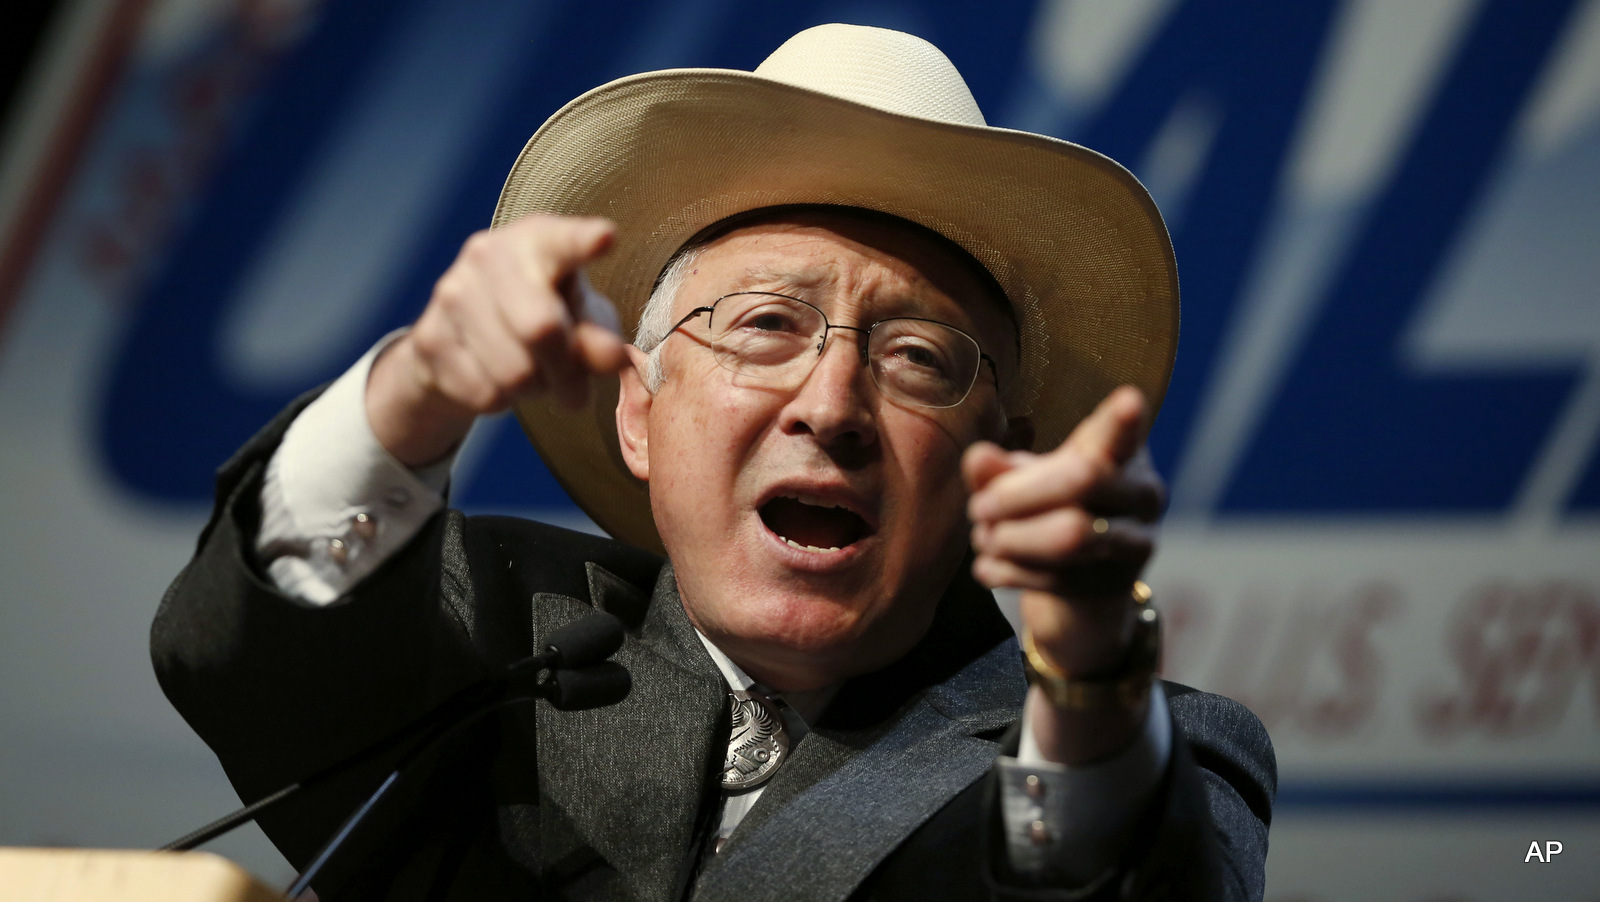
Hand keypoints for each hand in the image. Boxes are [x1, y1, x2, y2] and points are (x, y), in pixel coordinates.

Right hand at [366, 215, 628, 466]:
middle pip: (541, 329)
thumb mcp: (583, 322)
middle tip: (575, 390)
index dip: (582, 242)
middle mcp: (488, 254)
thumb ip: (600, 337)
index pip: (563, 241)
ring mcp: (451, 294)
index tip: (605, 238)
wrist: (464, 336)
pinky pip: (485, 393)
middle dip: (566, 371)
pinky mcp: (428, 338)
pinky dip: (502, 400)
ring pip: (514, 373)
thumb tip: (612, 357)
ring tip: (532, 372)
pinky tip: (495, 376)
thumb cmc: (545, 314)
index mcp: (538, 239)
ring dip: (533, 388)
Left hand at [963, 387, 1163, 760]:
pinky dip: (1009, 572)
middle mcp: (1142, 494)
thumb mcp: (1023, 485)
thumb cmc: (1051, 513)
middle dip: (1017, 493)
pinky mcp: (1114, 586)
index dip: (1123, 419)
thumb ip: (998, 470)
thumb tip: (977, 457)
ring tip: (983, 538)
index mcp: (1121, 454)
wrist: (1079, 591)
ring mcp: (1135, 543)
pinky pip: (1057, 577)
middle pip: (1084, 478)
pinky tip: (987, 568)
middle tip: (978, 507)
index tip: (1127, 400)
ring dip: (1011, 538)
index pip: (1122, 432)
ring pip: (1071, 534)